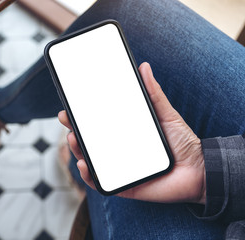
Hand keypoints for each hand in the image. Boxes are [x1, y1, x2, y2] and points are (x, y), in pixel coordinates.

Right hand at [58, 62, 205, 203]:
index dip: (82, 116)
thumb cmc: (182, 142)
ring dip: (76, 150)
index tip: (70, 106)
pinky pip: (101, 183)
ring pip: (90, 160)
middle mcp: (118, 151)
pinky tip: (84, 164)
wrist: (199, 170)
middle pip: (89, 142)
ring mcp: (119, 168)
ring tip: (73, 139)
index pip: (98, 125)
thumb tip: (144, 67)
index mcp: (124, 134)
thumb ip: (153, 93)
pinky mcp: (123, 186)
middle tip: (67, 118)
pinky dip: (88, 176)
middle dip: (73, 130)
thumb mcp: (165, 114)